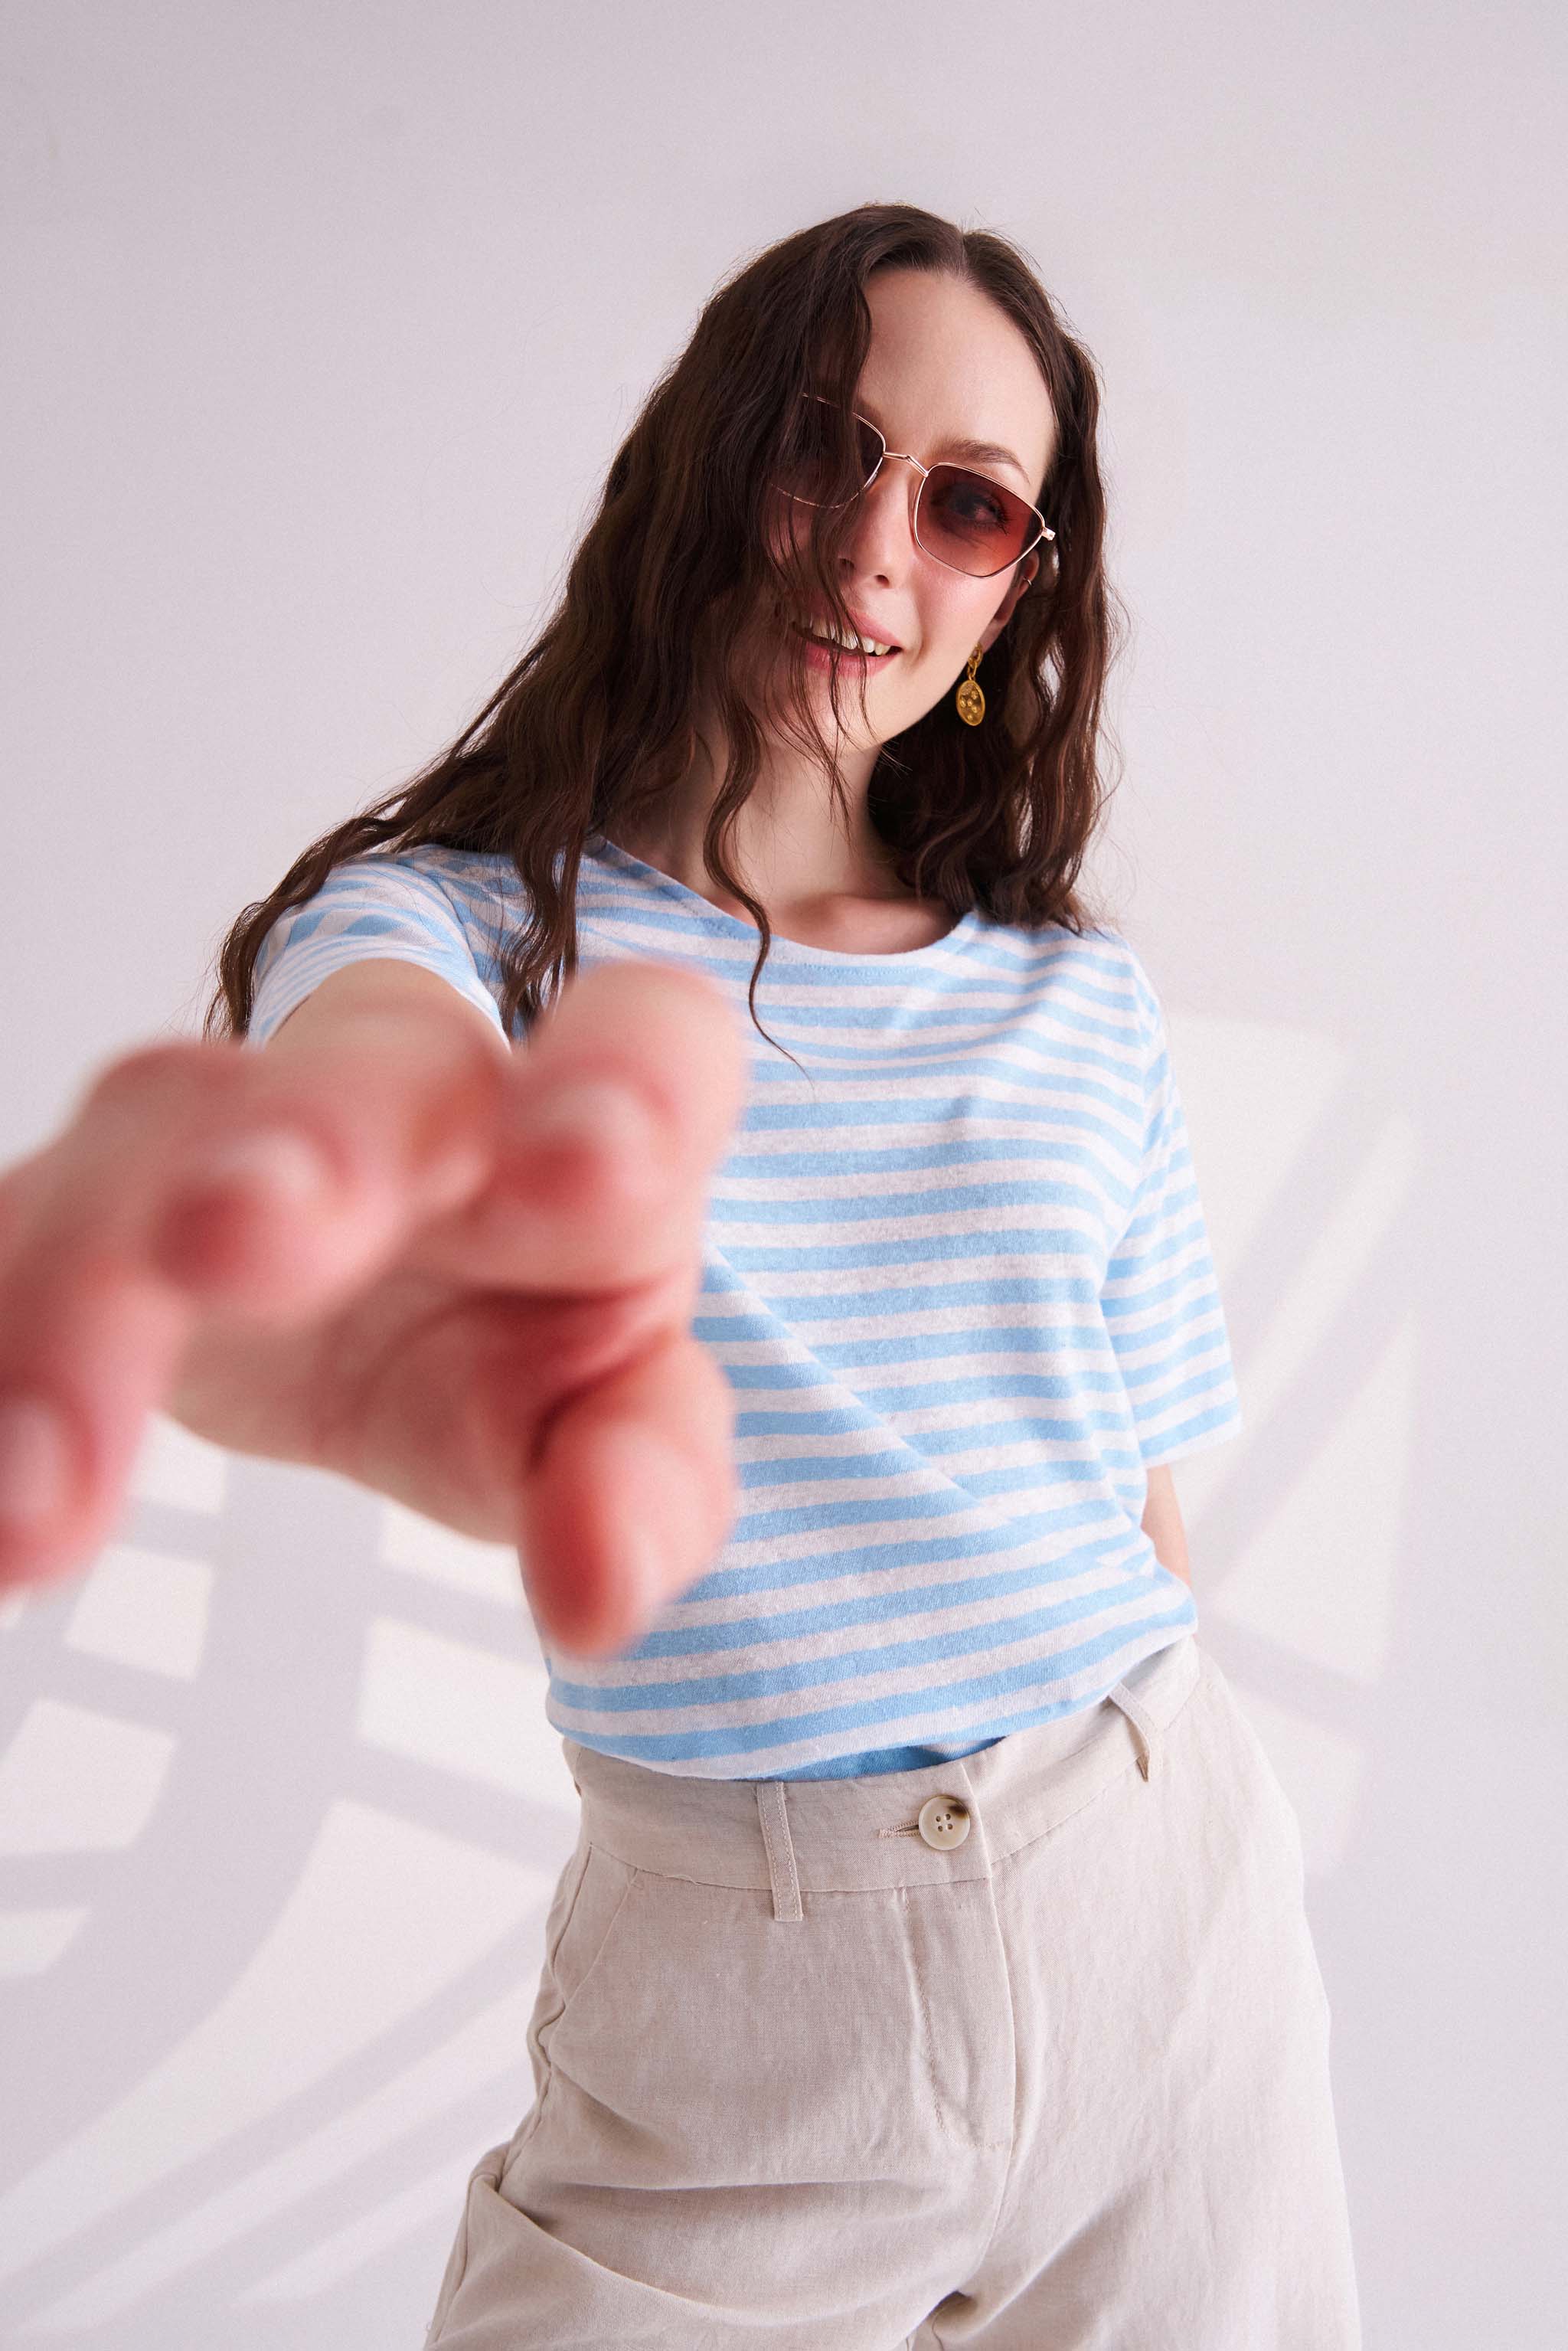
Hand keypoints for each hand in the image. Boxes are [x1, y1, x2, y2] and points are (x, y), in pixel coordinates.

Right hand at [0, 957, 747, 1658]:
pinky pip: (6, 1245)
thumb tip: (595, 1591)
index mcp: (578, 1136)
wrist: (392, 1306)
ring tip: (42, 1483)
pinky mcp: (84, 1203)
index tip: (594, 1170)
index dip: (620, 1084)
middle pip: (356, 1079)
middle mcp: (401, 1096)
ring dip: (77, 1303)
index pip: (640, 1039)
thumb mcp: (617, 1422)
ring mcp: (220, 1134)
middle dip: (300, 1147)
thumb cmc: (532, 1333)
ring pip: (139, 1156)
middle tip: (236, 1242)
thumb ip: (641, 1486)